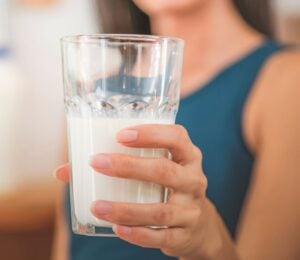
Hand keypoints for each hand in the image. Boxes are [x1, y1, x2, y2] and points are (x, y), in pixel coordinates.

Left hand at [55, 125, 221, 258]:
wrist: (198, 225)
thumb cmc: (168, 186)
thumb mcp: (157, 168)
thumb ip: (119, 163)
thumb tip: (64, 171)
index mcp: (187, 157)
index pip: (176, 137)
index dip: (151, 133)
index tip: (120, 134)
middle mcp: (193, 181)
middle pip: (165, 171)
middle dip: (129, 167)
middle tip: (98, 163)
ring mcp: (190, 210)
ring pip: (160, 210)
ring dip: (126, 208)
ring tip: (97, 206)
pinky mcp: (184, 235)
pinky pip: (160, 237)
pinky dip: (137, 234)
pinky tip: (117, 228)